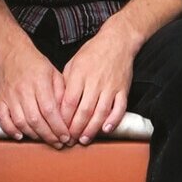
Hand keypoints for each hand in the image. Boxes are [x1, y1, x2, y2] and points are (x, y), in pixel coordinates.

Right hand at [0, 41, 70, 146]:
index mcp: (39, 82)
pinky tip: (20, 136)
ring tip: (45, 140)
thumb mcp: (55, 74)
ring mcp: (10, 96)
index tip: (66, 137)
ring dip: (34, 135)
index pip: (50, 110)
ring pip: (21, 122)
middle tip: (59, 143)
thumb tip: (67, 115)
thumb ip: (62, 93)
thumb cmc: (35, 64)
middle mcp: (23, 90)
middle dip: (49, 135)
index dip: (58, 127)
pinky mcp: (0, 100)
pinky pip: (3, 119)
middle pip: (36, 120)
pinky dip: (10, 130)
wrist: (12, 54)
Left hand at [59, 27, 133, 144]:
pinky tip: (105, 129)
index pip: (69, 102)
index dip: (63, 118)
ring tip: (84, 139)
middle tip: (70, 140)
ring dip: (92, 129)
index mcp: (80, 75)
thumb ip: (66, 83)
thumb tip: (58, 103)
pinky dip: (113, 120)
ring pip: (100, 113)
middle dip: (76, 128)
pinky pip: (119, 108)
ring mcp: (111, 87)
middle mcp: (95, 82)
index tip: (59, 128)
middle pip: (84, 111)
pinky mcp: (123, 90)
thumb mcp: (73, 63)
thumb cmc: (93, 52)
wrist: (117, 41)